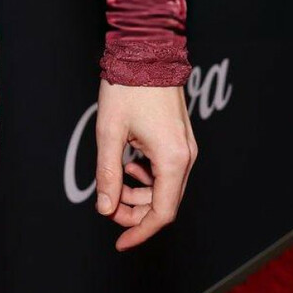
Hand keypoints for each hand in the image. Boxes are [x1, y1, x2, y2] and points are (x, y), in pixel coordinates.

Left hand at [94, 80, 196, 250]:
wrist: (146, 50)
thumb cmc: (127, 88)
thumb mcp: (110, 133)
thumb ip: (108, 174)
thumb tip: (106, 209)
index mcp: (172, 159)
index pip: (162, 213)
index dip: (140, 231)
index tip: (120, 242)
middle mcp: (185, 156)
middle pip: (165, 203)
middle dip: (136, 211)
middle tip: (108, 206)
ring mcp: (186, 147)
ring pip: (166, 187)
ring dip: (140, 193)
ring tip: (116, 181)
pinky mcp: (180, 138)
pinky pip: (167, 170)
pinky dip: (147, 176)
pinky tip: (129, 164)